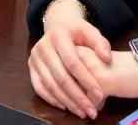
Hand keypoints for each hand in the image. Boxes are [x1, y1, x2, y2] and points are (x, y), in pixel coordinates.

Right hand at [29, 0, 115, 118]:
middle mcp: (43, 46)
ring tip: (82, 112)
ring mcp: (35, 56)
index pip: (72, 62)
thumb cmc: (76, 31)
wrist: (57, 25)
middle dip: (77, 96)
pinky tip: (65, 106)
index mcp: (58, 35)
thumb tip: (106, 58)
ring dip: (67, 101)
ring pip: (50, 84)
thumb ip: (100, 43)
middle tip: (91, 111)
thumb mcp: (90, 31)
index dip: (86, 79)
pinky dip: (52, 99)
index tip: (100, 94)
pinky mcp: (31, 66)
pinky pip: (39, 87)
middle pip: (60, 76)